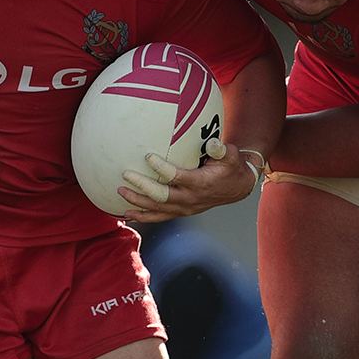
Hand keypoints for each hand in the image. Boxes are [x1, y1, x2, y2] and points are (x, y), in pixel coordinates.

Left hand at [119, 139, 258, 222]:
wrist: (237, 187)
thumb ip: (221, 149)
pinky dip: (143, 216)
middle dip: (142, 187)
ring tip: (120, 193)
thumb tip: (212, 142)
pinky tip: (127, 213)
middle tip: (126, 176)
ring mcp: (185, 208)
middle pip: (161, 196)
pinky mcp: (181, 211)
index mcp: (199, 183)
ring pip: (157, 209)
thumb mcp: (231, 156)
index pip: (176, 177)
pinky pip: (159, 217)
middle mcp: (190, 199)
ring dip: (138, 203)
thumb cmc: (231, 167)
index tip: (147, 157)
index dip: (161, 168)